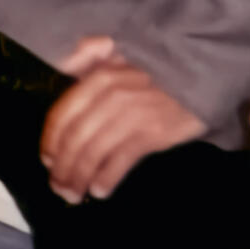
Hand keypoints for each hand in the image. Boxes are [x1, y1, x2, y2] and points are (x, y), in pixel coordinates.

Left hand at [41, 36, 206, 202]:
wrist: (201, 73)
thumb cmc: (157, 69)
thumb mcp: (119, 53)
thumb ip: (88, 56)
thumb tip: (63, 65)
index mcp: (97, 78)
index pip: (62, 115)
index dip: (51, 143)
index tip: (48, 162)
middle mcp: (109, 96)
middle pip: (74, 139)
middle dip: (62, 168)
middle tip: (58, 187)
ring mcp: (131, 115)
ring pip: (93, 152)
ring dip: (79, 178)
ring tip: (74, 194)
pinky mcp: (153, 133)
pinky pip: (120, 160)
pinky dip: (106, 178)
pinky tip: (100, 191)